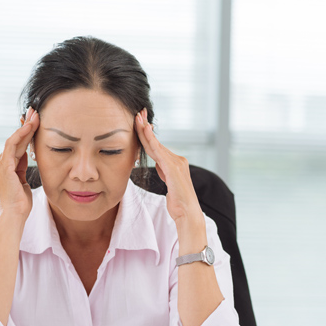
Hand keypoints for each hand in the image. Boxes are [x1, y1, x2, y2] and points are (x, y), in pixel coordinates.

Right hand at [0, 107, 39, 223]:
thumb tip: (26, 153)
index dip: (25, 132)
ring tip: (36, 115)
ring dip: (26, 127)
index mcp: (2, 166)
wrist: (14, 216)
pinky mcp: (3, 166)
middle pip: (14, 140)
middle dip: (26, 125)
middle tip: (35, 111)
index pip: (15, 145)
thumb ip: (21, 166)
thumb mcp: (22, 180)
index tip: (34, 120)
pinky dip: (21, 135)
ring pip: (14, 140)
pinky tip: (30, 126)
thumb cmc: (20, 203)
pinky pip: (12, 146)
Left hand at [135, 108, 203, 225]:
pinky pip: (158, 152)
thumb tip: (159, 164)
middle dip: (146, 127)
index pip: (157, 146)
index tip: (140, 123)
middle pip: (156, 142)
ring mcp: (176, 163)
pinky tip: (144, 131)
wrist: (188, 213)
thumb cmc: (178, 203)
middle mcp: (178, 160)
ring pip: (155, 145)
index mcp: (176, 163)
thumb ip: (164, 171)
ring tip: (137, 118)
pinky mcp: (173, 168)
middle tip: (138, 112)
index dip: (147, 134)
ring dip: (145, 131)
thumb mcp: (169, 183)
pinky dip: (150, 140)